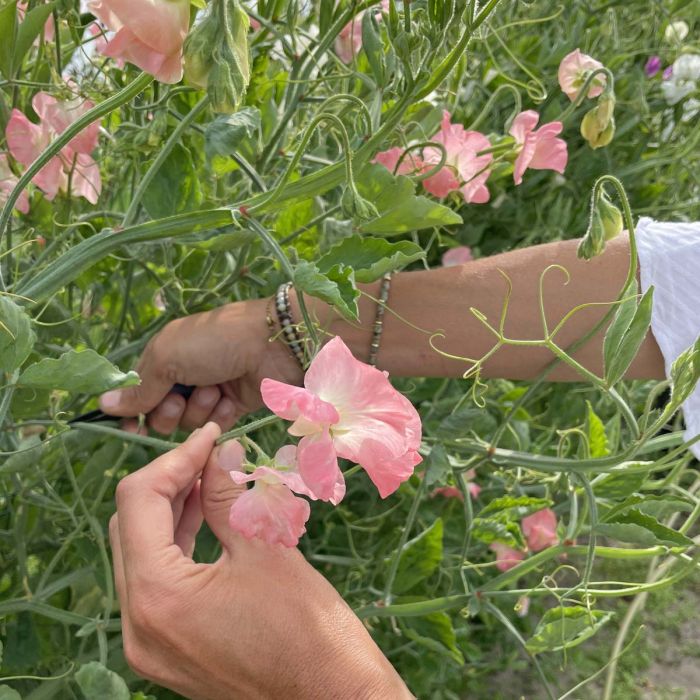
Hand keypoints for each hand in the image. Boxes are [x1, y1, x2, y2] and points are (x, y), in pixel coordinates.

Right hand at [99, 299, 303, 433]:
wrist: (273, 343)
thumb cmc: (214, 342)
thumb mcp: (169, 358)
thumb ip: (140, 387)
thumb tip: (102, 405)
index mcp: (165, 356)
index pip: (139, 391)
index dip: (134, 411)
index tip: (131, 427)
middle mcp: (185, 374)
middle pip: (162, 412)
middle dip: (171, 410)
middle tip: (184, 395)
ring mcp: (210, 390)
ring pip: (189, 421)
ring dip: (200, 408)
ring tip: (216, 390)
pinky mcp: (234, 405)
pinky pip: (215, 425)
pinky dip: (221, 415)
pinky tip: (231, 399)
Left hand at [110, 422, 411, 699]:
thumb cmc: (308, 629)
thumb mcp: (266, 550)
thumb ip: (228, 496)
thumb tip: (220, 453)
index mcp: (156, 596)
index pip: (138, 503)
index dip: (175, 459)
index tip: (211, 437)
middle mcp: (137, 625)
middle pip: (129, 528)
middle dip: (169, 482)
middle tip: (210, 455)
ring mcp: (148, 644)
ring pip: (139, 556)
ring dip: (170, 512)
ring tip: (210, 478)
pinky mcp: (166, 651)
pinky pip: (155, 585)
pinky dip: (175, 546)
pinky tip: (205, 519)